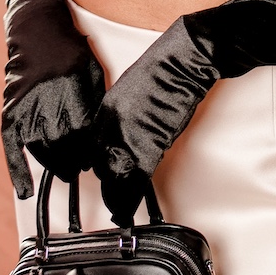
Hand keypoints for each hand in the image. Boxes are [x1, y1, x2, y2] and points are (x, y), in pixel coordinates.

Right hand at [2, 55, 104, 194]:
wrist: (37, 29)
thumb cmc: (70, 49)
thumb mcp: (93, 72)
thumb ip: (97, 102)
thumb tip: (103, 132)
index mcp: (75, 96)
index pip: (85, 139)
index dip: (90, 154)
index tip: (93, 161)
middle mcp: (50, 105)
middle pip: (65, 149)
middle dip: (75, 164)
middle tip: (79, 168)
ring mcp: (28, 109)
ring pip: (43, 151)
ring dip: (55, 166)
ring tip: (64, 171)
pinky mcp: (10, 111)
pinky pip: (12, 147)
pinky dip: (18, 171)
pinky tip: (25, 189)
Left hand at [90, 19, 217, 223]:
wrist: (182, 63)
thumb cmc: (163, 72)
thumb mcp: (130, 93)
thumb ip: (121, 118)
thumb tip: (122, 139)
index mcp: (105, 110)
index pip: (93, 148)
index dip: (98, 167)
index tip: (101, 178)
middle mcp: (111, 124)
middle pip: (102, 164)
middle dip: (107, 185)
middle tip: (112, 202)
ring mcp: (129, 134)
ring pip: (116, 174)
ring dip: (117, 195)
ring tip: (119, 211)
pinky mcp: (149, 143)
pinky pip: (135, 177)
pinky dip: (131, 195)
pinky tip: (129, 205)